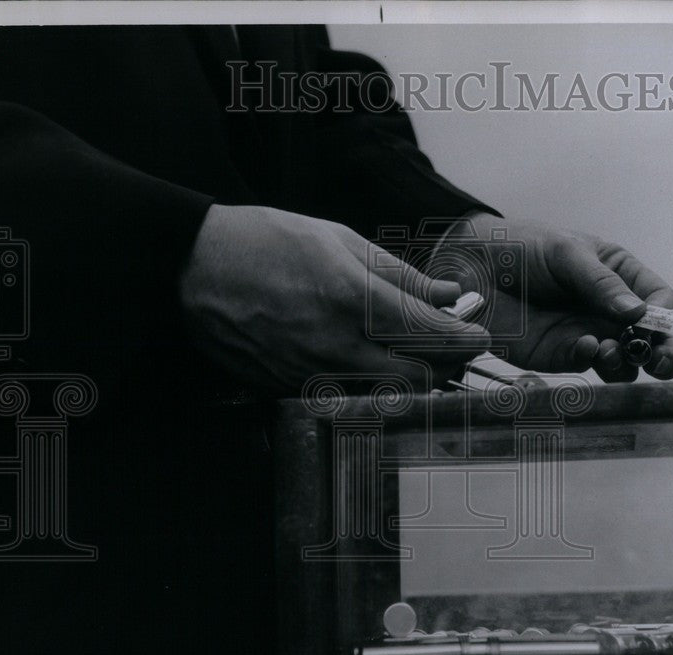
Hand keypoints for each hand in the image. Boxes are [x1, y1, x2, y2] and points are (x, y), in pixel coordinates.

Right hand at [179, 204, 490, 392]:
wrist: (192, 269)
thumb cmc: (264, 243)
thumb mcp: (338, 241)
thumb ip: (400, 275)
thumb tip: (448, 294)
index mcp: (350, 298)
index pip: (429, 332)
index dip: (464, 337)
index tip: (480, 334)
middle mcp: (334, 344)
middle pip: (418, 374)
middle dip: (445, 362)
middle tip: (451, 343)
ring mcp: (311, 373)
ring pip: (386, 392)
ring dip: (411, 375)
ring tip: (413, 349)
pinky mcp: (290, 388)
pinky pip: (349, 395)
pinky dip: (371, 382)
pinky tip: (367, 358)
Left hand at [438, 212, 672, 380]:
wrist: (470, 266)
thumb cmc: (520, 247)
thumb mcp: (565, 252)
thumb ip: (601, 282)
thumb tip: (639, 312)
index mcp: (619, 275)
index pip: (659, 300)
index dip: (664, 315)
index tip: (654, 320)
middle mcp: (609, 310)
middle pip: (652, 340)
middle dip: (664, 354)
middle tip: (662, 362)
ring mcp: (587, 334)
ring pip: (624, 362)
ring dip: (627, 362)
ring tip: (611, 350)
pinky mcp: (559, 354)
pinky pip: (587, 365)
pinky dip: (592, 360)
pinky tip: (585, 346)